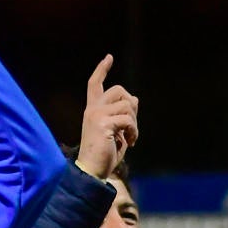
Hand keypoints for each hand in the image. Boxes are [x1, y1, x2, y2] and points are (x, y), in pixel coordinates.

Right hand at [76, 55, 139, 178]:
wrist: (92, 171)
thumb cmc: (104, 154)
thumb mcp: (117, 132)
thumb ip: (123, 115)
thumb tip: (135, 99)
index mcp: (92, 110)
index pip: (95, 84)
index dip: (102, 70)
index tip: (109, 57)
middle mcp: (93, 109)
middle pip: (119, 90)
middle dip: (132, 105)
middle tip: (132, 125)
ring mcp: (97, 115)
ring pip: (127, 105)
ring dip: (135, 123)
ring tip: (130, 137)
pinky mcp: (103, 123)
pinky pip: (128, 120)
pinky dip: (134, 131)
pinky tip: (131, 142)